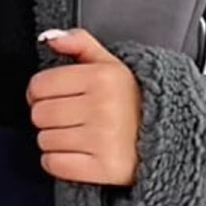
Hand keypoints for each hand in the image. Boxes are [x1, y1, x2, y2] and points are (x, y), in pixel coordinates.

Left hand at [26, 26, 141, 187]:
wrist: (165, 137)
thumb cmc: (131, 102)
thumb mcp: (110, 64)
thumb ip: (80, 43)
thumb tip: (50, 38)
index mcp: (102, 77)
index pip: (39, 85)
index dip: (40, 92)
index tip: (55, 97)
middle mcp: (103, 107)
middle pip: (39, 114)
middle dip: (48, 117)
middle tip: (70, 118)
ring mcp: (103, 139)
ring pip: (44, 140)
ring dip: (54, 140)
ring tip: (78, 136)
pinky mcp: (103, 167)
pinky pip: (54, 164)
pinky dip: (58, 162)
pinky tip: (77, 154)